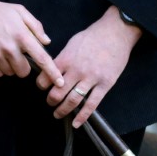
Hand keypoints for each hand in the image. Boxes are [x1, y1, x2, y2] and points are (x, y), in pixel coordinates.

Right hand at [0, 0, 63, 87]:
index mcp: (22, 35)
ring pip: (10, 73)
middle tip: (15, 54)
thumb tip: (46, 42)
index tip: (59, 83)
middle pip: (24, 72)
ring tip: (1, 51)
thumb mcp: (19, 11)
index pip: (41, 58)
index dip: (52, 72)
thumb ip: (35, 26)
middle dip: (22, 66)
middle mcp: (10, 48)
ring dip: (9, 66)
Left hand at [37, 6, 141, 127]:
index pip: (46, 78)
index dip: (41, 86)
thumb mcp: (72, 43)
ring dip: (62, 110)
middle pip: (57, 93)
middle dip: (51, 101)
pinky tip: (76, 123)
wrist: (116, 32)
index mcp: (66, 59)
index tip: (42, 88)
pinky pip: (92, 104)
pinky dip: (83, 116)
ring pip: (72, 101)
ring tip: (58, 114)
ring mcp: (91, 78)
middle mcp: (76, 70)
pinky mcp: (105, 84)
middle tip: (50, 103)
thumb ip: (62, 59)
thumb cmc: (93, 36)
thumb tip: (51, 71)